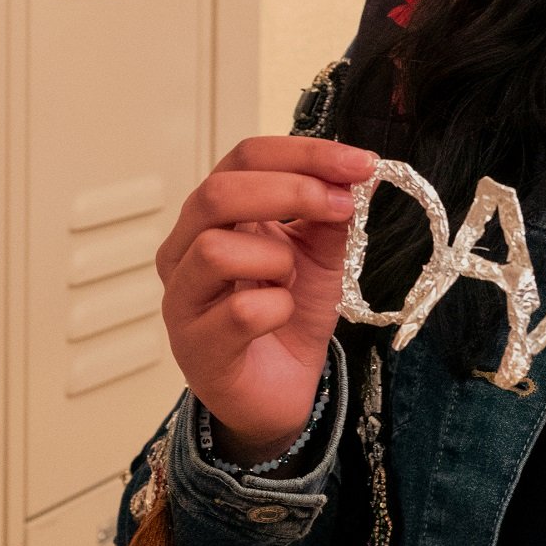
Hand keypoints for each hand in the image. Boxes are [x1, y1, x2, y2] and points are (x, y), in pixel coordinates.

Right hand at [156, 137, 376, 463]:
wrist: (280, 391)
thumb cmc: (287, 315)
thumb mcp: (321, 254)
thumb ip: (332, 213)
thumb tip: (363, 172)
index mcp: (213, 215)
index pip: (244, 158)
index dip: (304, 153)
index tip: (361, 163)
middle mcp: (184, 249)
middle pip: (218, 193)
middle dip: (292, 190)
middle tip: (344, 206)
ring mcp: (182, 298)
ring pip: (216, 249)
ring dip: (276, 259)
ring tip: (290, 279)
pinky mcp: (195, 345)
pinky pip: (241, 311)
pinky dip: (278, 308)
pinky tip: (281, 316)